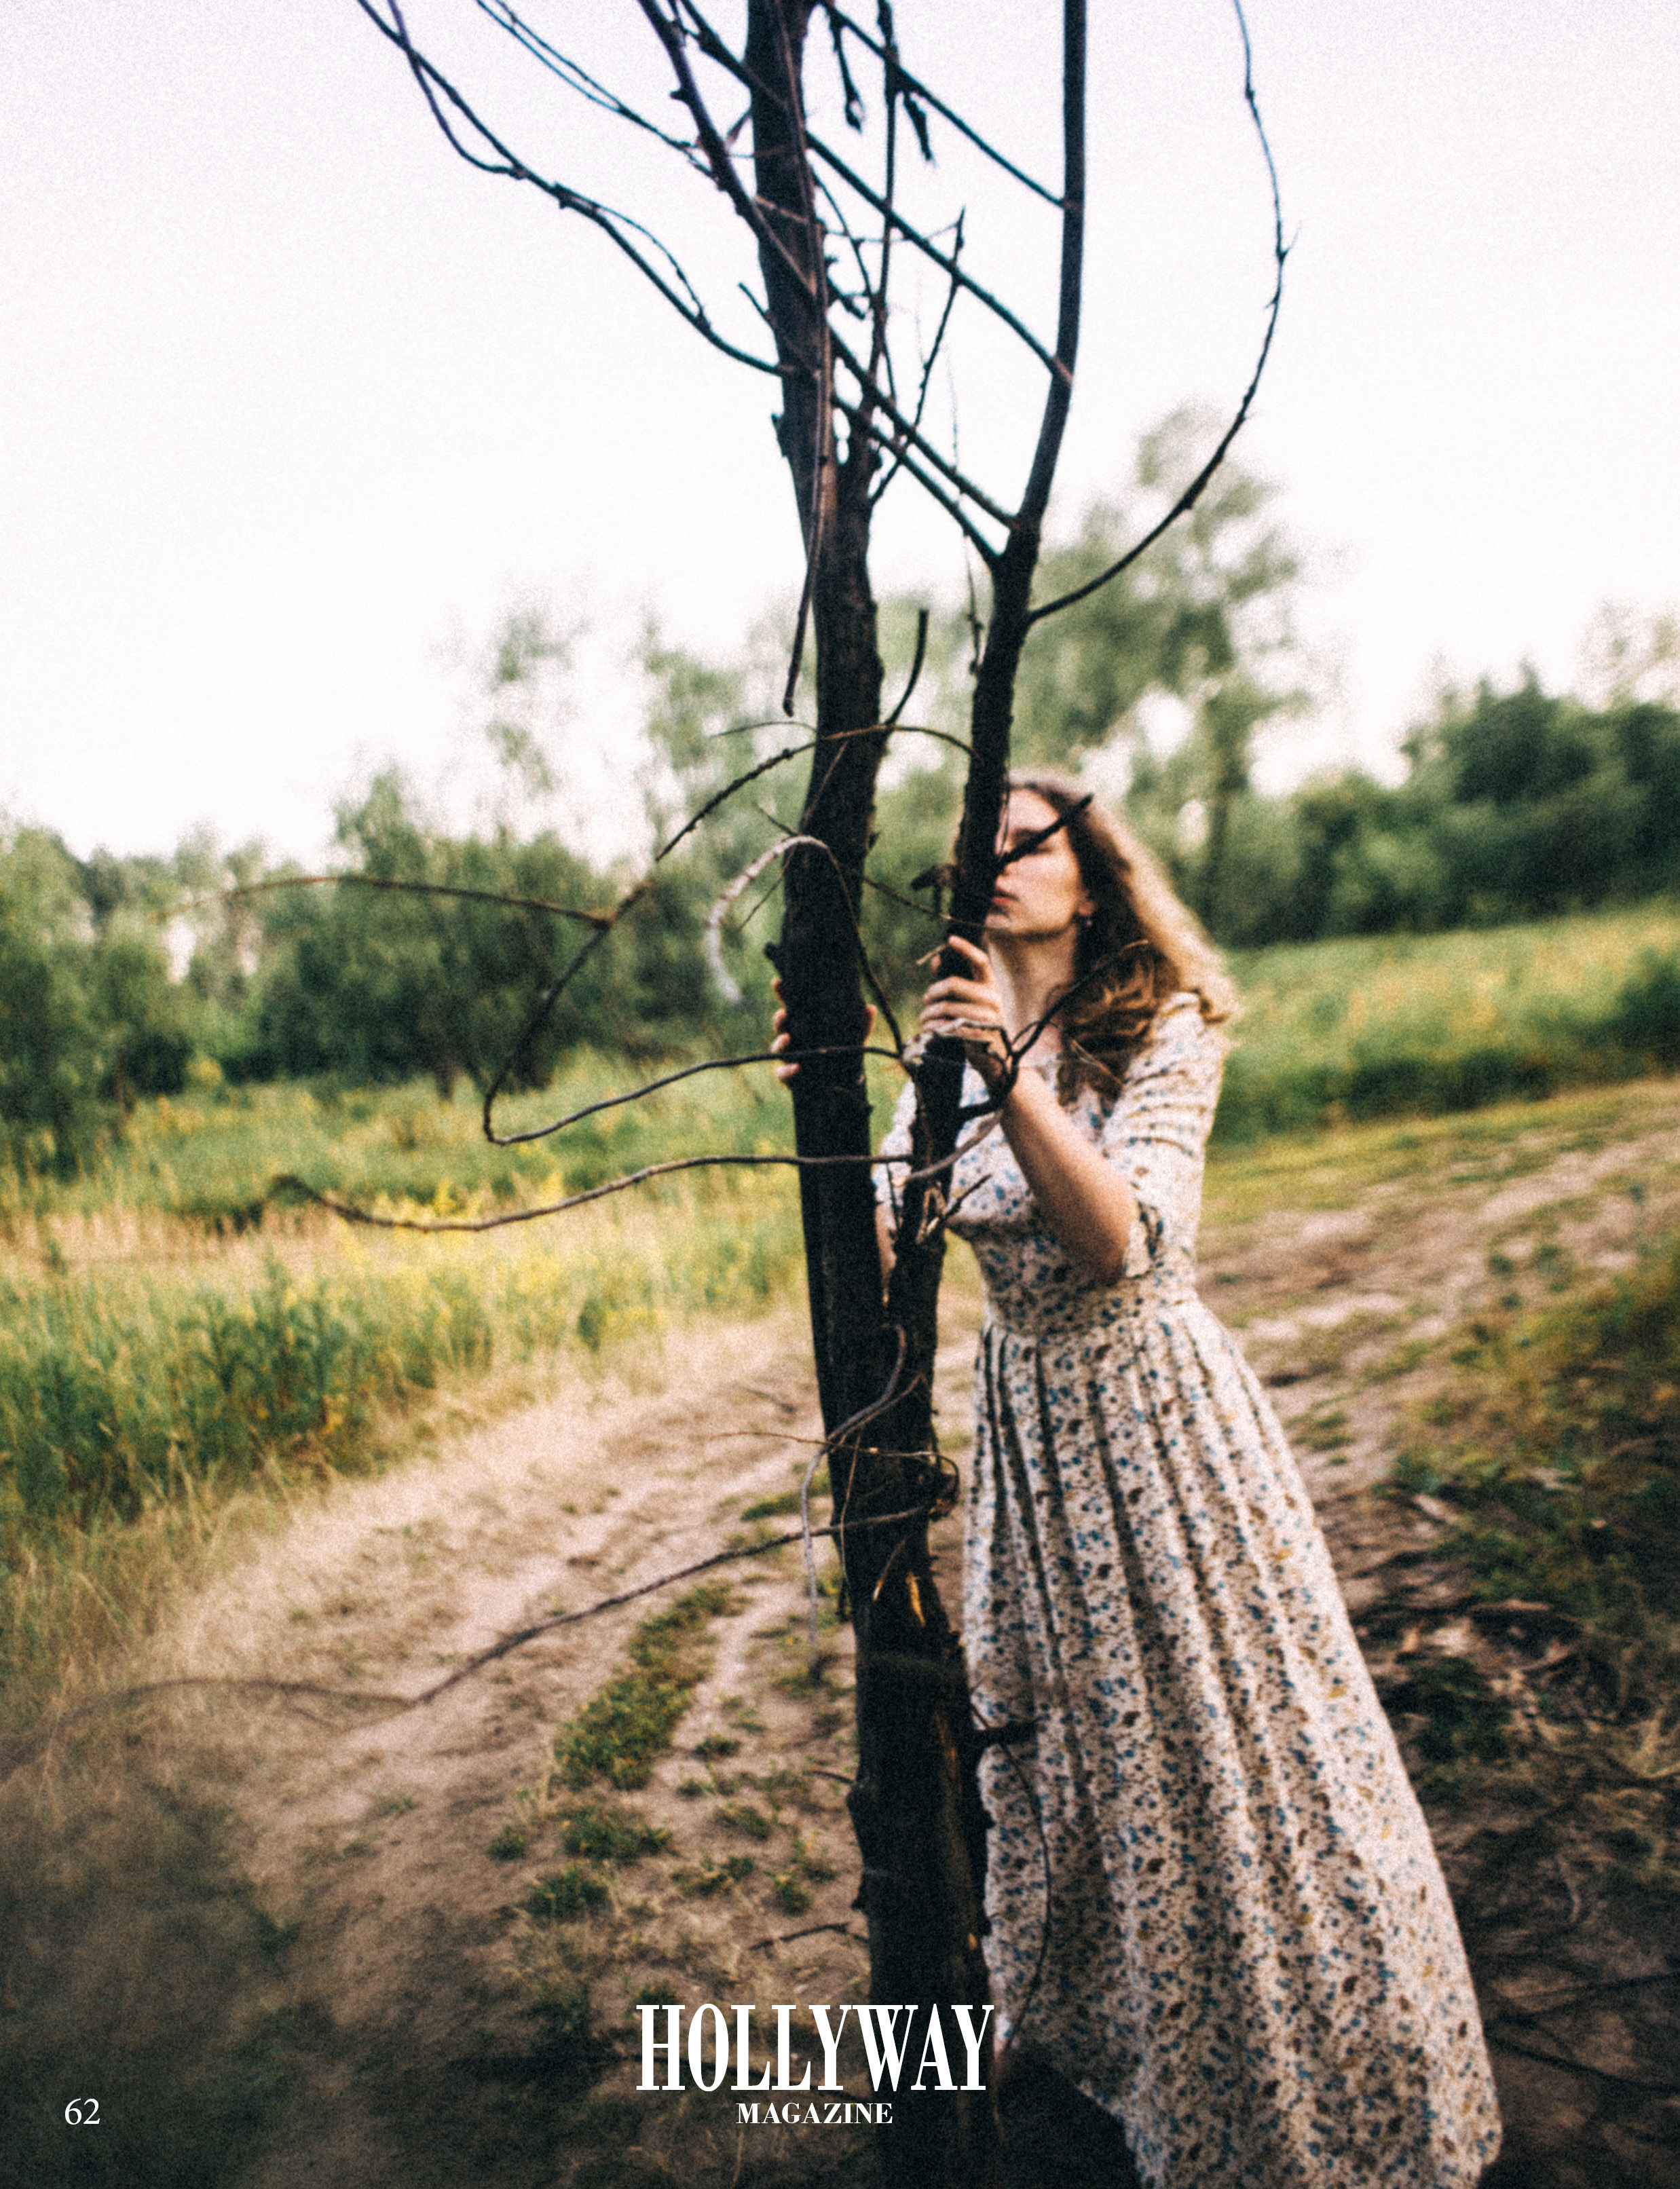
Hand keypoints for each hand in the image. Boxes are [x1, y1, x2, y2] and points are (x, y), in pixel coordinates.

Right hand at [770, 978, 875, 1083]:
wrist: (844, 1085)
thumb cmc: (844, 1056)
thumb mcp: (853, 1040)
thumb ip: (861, 1026)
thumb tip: (870, 1008)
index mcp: (806, 1027)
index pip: (792, 1008)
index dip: (783, 995)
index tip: (778, 983)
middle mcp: (794, 1041)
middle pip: (780, 1026)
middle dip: (779, 1019)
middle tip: (783, 1014)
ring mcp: (790, 1058)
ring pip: (777, 1048)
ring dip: (779, 1043)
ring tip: (787, 1038)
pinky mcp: (790, 1078)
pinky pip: (783, 1074)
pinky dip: (787, 1071)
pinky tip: (797, 1067)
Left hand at [918, 935, 1010, 1089]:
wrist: (997, 1059)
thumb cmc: (980, 1025)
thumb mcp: (972, 1001)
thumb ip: (954, 981)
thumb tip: (934, 961)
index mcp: (992, 986)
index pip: (980, 961)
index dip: (966, 949)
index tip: (950, 940)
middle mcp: (992, 999)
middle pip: (954, 985)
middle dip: (933, 992)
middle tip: (926, 999)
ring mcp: (987, 1018)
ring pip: (947, 1007)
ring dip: (929, 1013)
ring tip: (924, 1018)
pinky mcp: (978, 1036)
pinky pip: (947, 1026)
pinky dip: (933, 1027)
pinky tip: (928, 1029)